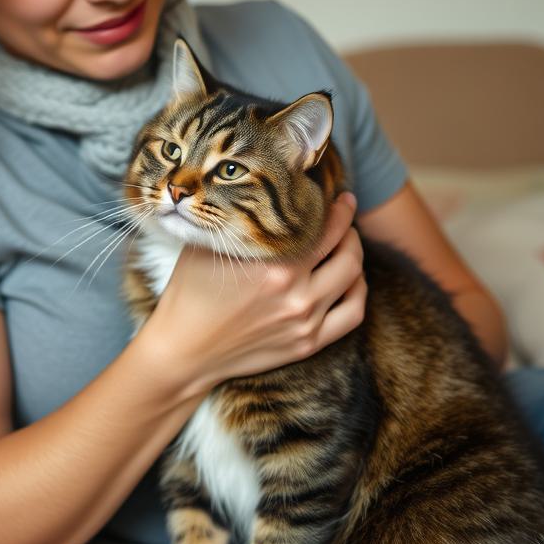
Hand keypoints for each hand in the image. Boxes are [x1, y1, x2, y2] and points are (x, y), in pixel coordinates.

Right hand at [140, 189, 364, 398]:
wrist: (186, 347)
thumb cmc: (191, 291)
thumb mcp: (209, 246)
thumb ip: (241, 224)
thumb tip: (259, 196)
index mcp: (274, 267)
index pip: (325, 231)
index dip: (340, 211)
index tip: (342, 197)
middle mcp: (297, 295)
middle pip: (346, 255)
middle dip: (351, 231)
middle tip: (345, 218)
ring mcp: (306, 322)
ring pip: (354, 284)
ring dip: (356, 260)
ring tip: (348, 247)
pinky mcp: (308, 343)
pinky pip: (352, 315)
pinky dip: (357, 293)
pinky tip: (351, 282)